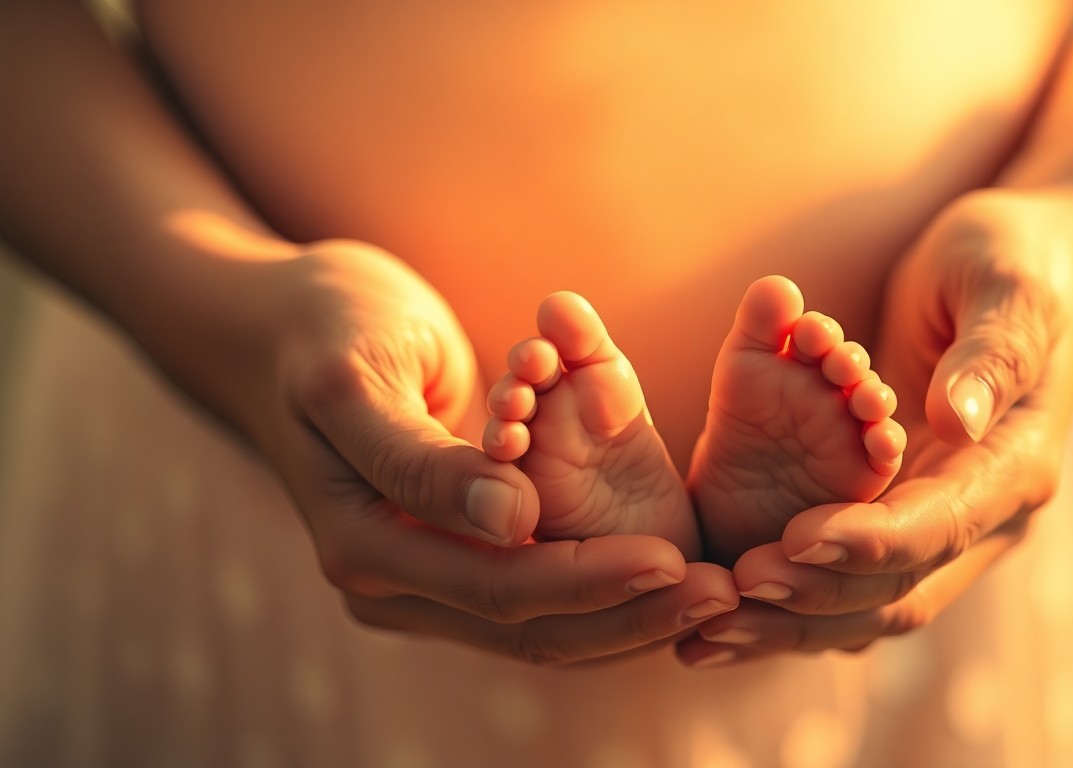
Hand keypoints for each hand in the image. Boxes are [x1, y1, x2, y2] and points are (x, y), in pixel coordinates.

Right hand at [225, 239, 736, 663]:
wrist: (279, 326)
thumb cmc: (320, 330)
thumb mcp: (358, 377)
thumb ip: (425, 458)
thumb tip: (512, 523)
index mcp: (365, 548)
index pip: (499, 589)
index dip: (590, 581)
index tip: (674, 560)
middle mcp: (394, 583)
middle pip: (531, 629)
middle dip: (629, 616)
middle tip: (721, 594)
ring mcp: (424, 576)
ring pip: (542, 628)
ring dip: (629, 617)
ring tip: (716, 595)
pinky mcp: (454, 554)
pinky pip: (540, 594)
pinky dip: (605, 591)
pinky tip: (669, 577)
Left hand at [677, 189, 1072, 663]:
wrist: (1024, 274)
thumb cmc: (1010, 263)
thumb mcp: (1008, 283)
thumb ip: (990, 352)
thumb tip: (955, 420)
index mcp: (1014, 465)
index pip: (938, 524)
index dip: (867, 541)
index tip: (795, 542)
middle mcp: (983, 516)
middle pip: (898, 590)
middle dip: (814, 600)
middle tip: (732, 593)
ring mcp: (944, 527)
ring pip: (867, 606)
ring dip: (791, 625)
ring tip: (706, 636)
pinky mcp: (902, 521)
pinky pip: (846, 586)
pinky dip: (790, 609)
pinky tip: (723, 621)